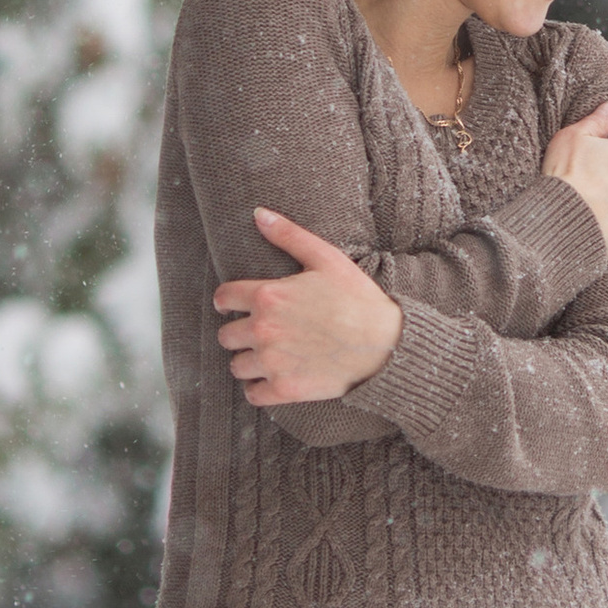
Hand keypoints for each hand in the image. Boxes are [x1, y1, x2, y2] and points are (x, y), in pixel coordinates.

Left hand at [214, 214, 405, 403]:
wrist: (384, 343)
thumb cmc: (357, 297)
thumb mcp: (325, 257)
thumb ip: (288, 235)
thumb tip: (258, 213)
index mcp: (268, 296)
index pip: (224, 298)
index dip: (226, 300)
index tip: (232, 305)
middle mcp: (263, 330)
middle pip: (225, 335)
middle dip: (239, 332)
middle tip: (259, 332)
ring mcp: (272, 362)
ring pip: (236, 365)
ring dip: (248, 361)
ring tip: (268, 356)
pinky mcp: (284, 389)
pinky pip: (252, 394)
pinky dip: (259, 388)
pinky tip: (273, 379)